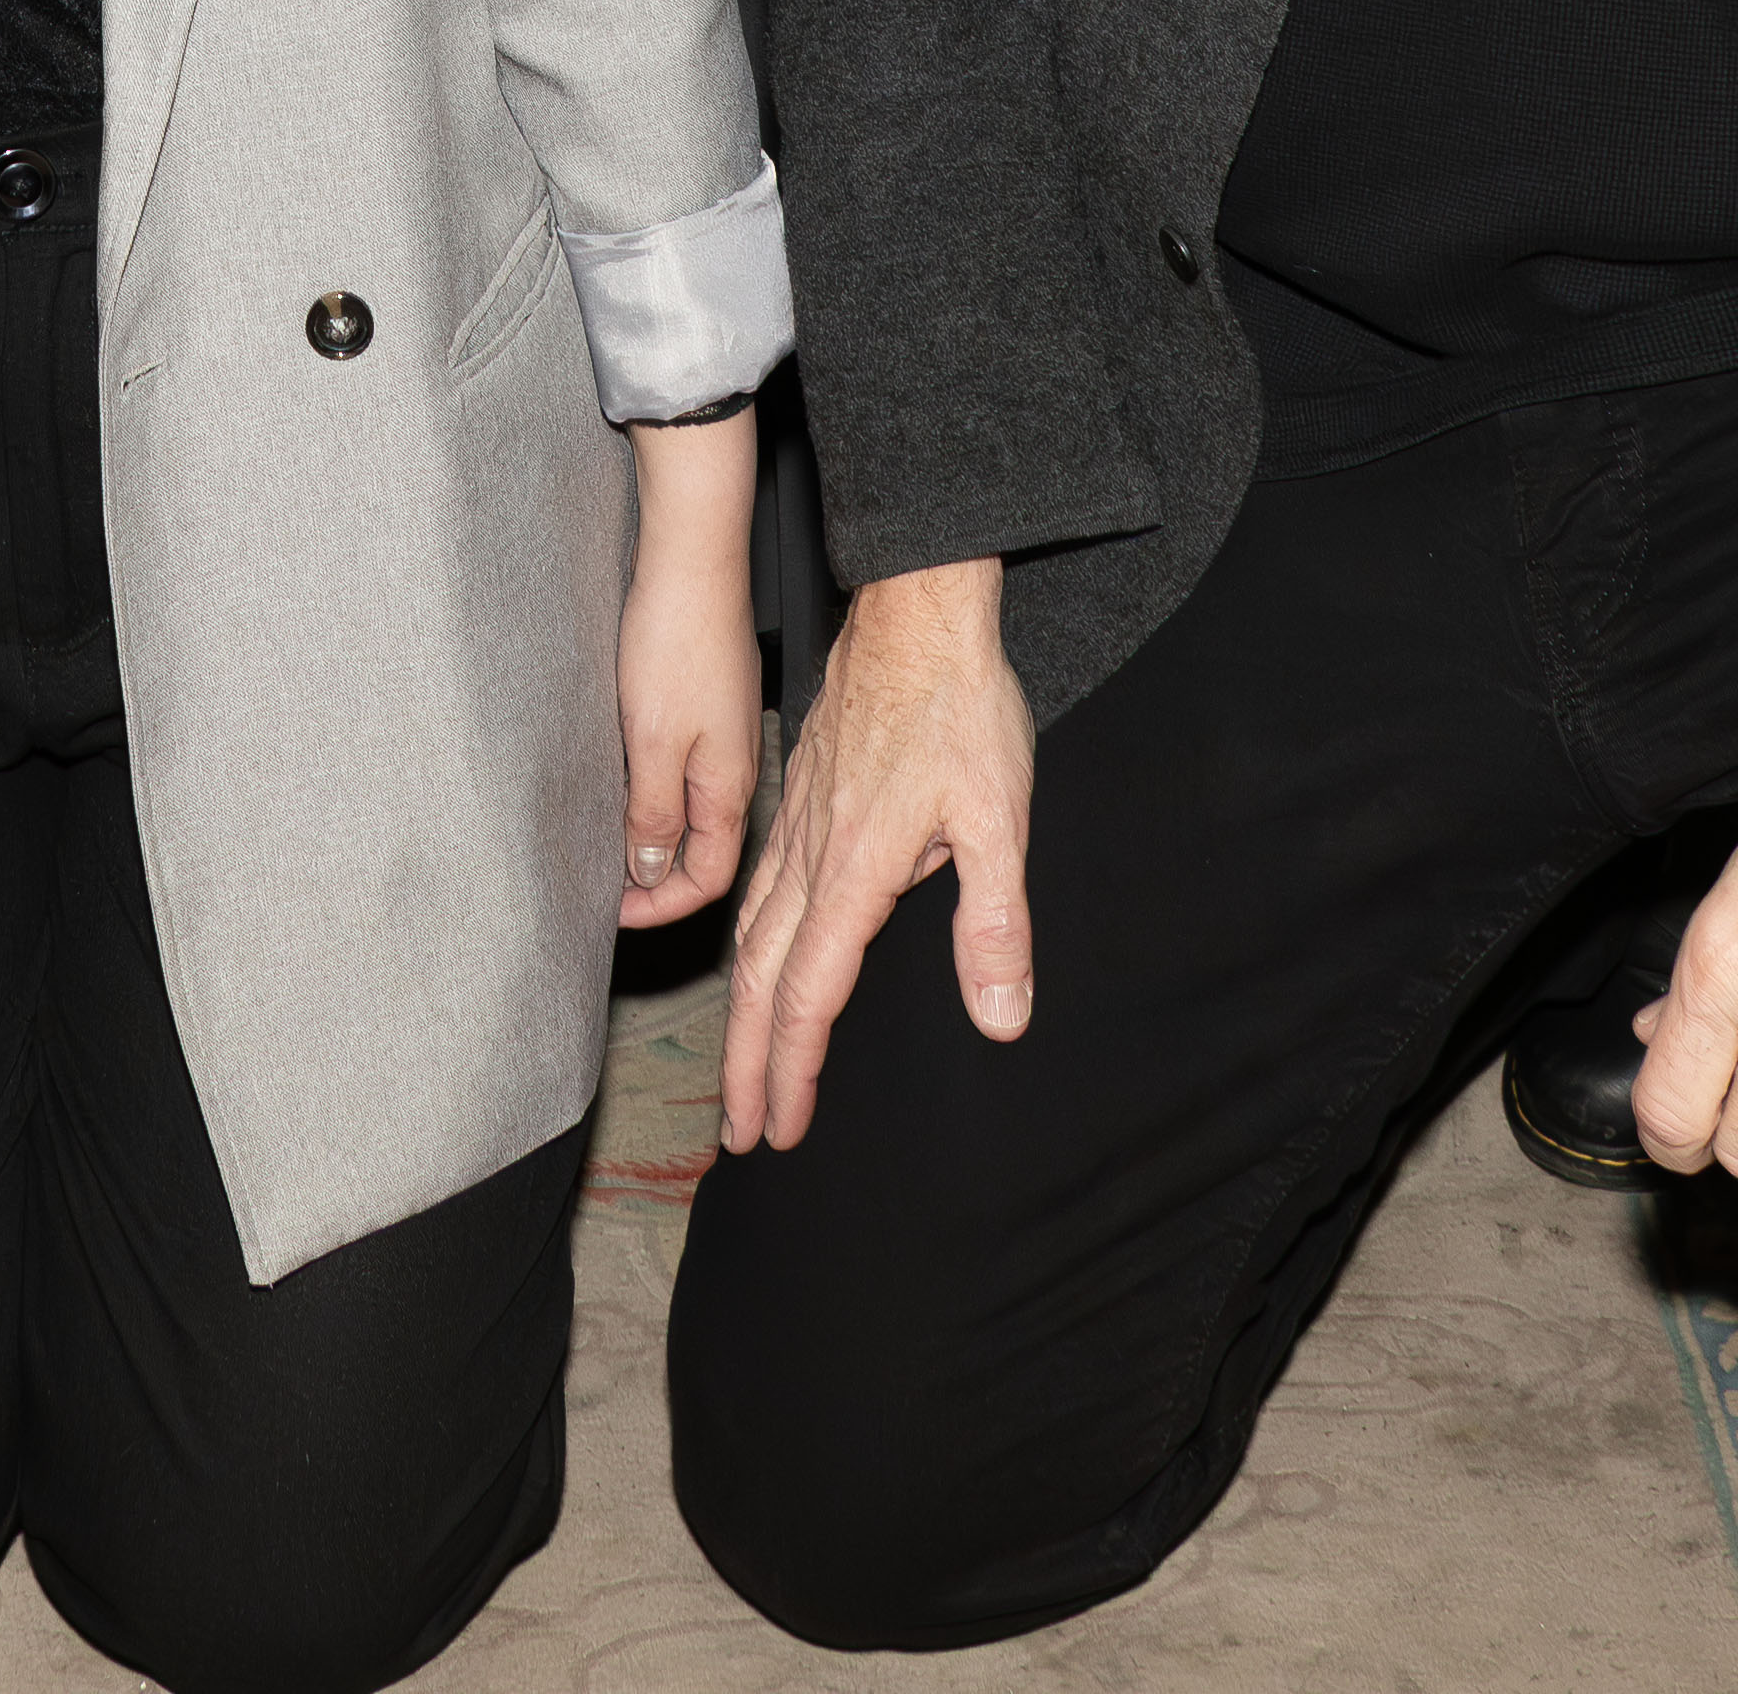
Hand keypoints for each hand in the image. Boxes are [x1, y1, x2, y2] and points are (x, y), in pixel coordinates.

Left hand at [618, 414, 764, 929]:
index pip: (707, 877)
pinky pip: (684, 769)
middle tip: (602, 887)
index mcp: (728, 786)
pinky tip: (620, 780)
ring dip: (648, 833)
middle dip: (655, 879)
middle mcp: (733, 765)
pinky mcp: (706, 702)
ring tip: (603, 839)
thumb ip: (652, 813)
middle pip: (702, 848)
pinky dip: (651, 791)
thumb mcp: (652, 743)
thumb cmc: (677, 638)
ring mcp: (722, 732)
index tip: (614, 911)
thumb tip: (649, 870)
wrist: (693, 557)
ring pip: (690, 808)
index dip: (662, 905)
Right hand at [721, 560, 1033, 1149]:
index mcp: (855, 869)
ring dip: (738, 1011)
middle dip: (743, 1061)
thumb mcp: (1001, 816)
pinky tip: (754, 956)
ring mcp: (796, 822)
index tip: (781, 1125)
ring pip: (748, 935)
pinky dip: (746, 946)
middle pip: (757, 978)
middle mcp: (810, 854)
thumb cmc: (961, 705)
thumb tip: (999, 1017)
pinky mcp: (799, 796)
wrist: (917, 609)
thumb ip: (995, 923)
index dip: (791, 1067)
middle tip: (735, 1128)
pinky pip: (755, 889)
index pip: (808, 993)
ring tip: (736, 1066)